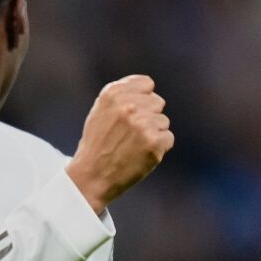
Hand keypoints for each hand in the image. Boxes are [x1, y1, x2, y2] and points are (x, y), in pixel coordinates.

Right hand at [65, 75, 173, 213]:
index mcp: (113, 94)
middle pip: (157, 102)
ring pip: (163, 121)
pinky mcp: (154, 142)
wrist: (92, 176)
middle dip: (148, 116)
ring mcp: (142, 124)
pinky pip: (168, 138)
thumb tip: (149, 86)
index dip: (142, 100)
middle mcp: (128, 106)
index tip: (131, 114)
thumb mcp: (101, 110)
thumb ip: (123, 95)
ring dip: (152, 133)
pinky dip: (158, 148)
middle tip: (129, 134)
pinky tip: (140, 154)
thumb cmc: (98, 143)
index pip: (147, 84)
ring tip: (132, 145)